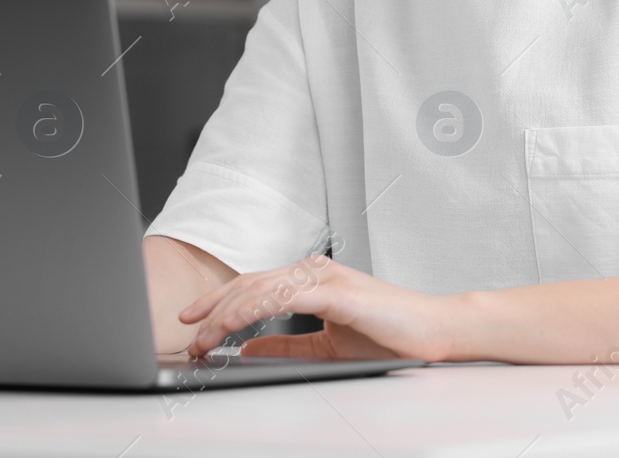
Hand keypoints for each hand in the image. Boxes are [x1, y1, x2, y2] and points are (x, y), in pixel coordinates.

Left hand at [177, 254, 459, 361]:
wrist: (433, 332)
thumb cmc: (390, 335)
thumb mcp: (326, 344)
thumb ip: (287, 344)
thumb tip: (248, 346)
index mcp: (310, 279)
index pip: (254, 286)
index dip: (219, 302)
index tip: (194, 322)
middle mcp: (312, 271)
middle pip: (248, 283)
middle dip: (211, 308)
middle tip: (185, 331)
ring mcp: (322, 276)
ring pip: (258, 288)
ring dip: (223, 313)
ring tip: (200, 336)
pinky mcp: (333, 290)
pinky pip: (280, 296)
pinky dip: (250, 310)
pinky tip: (231, 325)